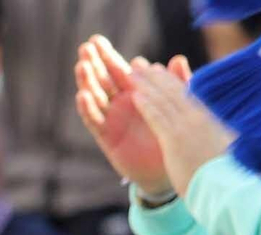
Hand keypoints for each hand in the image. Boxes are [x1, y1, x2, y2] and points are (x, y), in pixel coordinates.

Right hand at [74, 37, 190, 197]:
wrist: (167, 168)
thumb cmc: (172, 135)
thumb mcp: (178, 106)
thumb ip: (176, 83)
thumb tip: (176, 58)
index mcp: (136, 93)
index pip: (118, 70)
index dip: (106, 56)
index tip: (96, 40)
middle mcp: (119, 104)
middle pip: (102, 80)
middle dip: (93, 63)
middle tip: (85, 47)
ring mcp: (110, 120)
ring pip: (95, 97)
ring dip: (87, 82)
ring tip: (82, 66)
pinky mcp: (106, 137)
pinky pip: (94, 121)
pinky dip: (88, 108)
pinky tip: (83, 95)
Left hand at [130, 61, 233, 196]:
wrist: (229, 190)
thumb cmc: (231, 175)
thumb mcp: (226, 149)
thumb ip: (218, 136)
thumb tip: (222, 133)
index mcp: (211, 120)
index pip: (187, 95)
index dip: (171, 81)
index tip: (160, 71)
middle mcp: (199, 119)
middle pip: (173, 91)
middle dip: (154, 76)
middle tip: (139, 64)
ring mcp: (187, 128)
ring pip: (163, 100)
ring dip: (146, 84)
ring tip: (131, 71)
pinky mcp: (176, 140)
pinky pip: (158, 118)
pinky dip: (148, 104)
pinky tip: (135, 94)